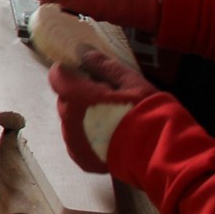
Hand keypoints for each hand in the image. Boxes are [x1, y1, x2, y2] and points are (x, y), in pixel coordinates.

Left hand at [48, 49, 160, 172]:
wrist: (157, 153)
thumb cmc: (145, 112)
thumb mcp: (131, 82)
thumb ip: (105, 67)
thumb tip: (85, 54)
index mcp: (77, 97)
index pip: (57, 76)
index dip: (71, 72)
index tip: (87, 74)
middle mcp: (68, 120)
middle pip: (65, 100)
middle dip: (80, 95)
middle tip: (107, 97)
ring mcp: (73, 142)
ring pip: (71, 121)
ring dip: (84, 117)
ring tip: (112, 120)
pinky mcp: (81, 159)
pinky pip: (78, 141)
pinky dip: (89, 136)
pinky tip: (111, 137)